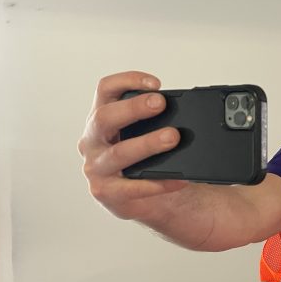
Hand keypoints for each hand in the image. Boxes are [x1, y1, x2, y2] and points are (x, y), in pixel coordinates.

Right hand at [78, 71, 187, 221]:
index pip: (105, 89)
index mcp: (101, 118)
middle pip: (105, 117)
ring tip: (172, 137)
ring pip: (119, 153)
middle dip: (134, 108)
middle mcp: (92, 140)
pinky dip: (157, 183)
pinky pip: (131, 187)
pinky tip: (178, 179)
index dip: (127, 81)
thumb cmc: (146, 160)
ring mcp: (96, 167)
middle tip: (160, 103)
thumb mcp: (146, 134)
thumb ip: (156, 120)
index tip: (156, 84)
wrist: (148, 200)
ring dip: (147, 143)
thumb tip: (188, 110)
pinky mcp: (106, 192)